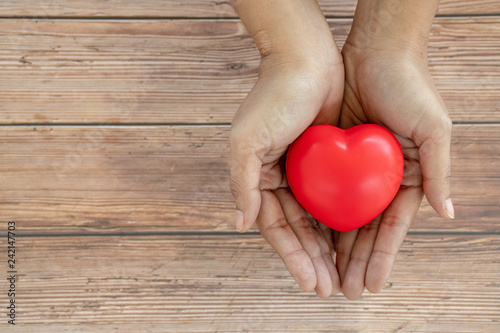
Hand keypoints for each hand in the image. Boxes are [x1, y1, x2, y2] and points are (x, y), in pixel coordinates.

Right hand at [229, 45, 343, 296]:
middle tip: (329, 288)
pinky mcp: (327, 162)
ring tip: (341, 276)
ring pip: (316, 219)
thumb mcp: (246, 140)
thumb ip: (241, 183)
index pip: (274, 227)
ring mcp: (304, 172)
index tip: (311, 283)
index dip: (292, 257)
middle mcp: (279, 178)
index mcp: (257, 177)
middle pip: (296, 229)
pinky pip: (334, 198)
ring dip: (327, 248)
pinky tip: (350, 241)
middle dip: (312, 260)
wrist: (306, 59)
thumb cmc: (274, 97)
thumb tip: (242, 223)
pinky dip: (340, 221)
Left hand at [335, 33, 453, 298]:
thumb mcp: (433, 129)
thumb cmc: (410, 87)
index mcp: (406, 177)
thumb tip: (447, 214)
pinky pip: (323, 192)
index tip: (372, 285)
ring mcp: (354, 170)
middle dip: (354, 261)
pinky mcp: (331, 156)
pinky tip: (310, 239)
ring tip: (325, 276)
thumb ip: (437, 172)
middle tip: (344, 292)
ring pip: (341, 217)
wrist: (376, 52)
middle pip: (364, 229)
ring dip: (333, 247)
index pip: (391, 228)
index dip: (382, 258)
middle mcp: (379, 178)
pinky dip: (317, 216)